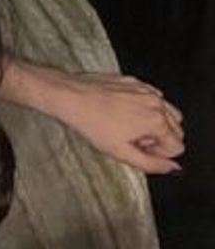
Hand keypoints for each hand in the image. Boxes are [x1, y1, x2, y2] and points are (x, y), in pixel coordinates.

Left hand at [52, 71, 184, 174]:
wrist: (70, 97)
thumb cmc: (90, 122)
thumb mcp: (120, 152)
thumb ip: (151, 164)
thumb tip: (171, 167)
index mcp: (156, 121)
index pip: (176, 147)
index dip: (157, 153)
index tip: (138, 149)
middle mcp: (155, 102)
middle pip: (176, 129)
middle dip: (159, 138)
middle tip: (132, 139)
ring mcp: (144, 89)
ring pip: (167, 111)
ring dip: (155, 122)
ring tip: (128, 126)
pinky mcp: (133, 81)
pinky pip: (150, 95)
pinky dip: (144, 106)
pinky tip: (122, 111)